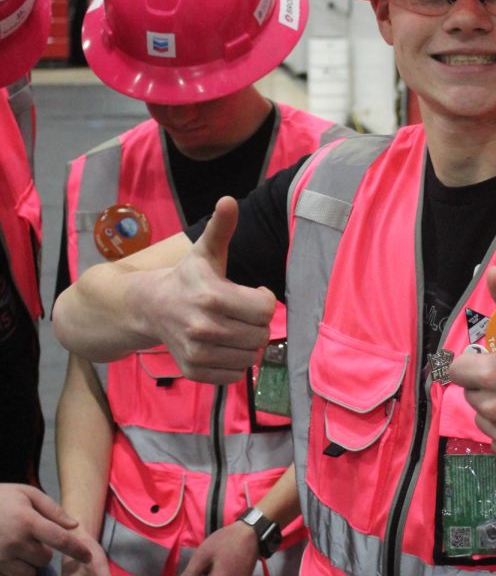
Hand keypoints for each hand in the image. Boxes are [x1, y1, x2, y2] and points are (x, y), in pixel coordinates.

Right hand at [0, 485, 94, 575]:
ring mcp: (0, 560)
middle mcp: (15, 543)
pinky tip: (4, 560)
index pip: (60, 540)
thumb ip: (52, 509)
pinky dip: (10, 575)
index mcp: (27, 522)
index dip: (77, 550)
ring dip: (27, 566)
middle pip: (44, 560)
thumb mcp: (26, 494)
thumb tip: (74, 526)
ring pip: (28, 575)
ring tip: (16, 550)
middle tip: (30, 539)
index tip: (89, 557)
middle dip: (42, 552)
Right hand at [148, 197, 274, 383]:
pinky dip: (234, 363)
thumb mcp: (206, 251)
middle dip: (256, 323)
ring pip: (250, 357)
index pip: (265, 309)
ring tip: (232, 328)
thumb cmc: (188, 278)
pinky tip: (223, 346)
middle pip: (260, 335)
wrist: (151, 307)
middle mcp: (203, 328)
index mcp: (212, 297)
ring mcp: (198, 353)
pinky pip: (235, 375)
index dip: (262, 300)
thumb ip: (221, 227)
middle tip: (241, 313)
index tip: (250, 294)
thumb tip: (229, 200)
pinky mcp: (194, 371)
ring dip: (247, 343)